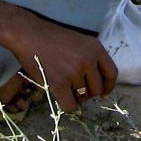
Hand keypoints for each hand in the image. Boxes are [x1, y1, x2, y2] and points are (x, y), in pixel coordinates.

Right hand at [0, 0, 117, 111]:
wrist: (29, 34)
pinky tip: (59, 96)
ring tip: (63, 85)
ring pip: (82, 98)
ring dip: (74, 96)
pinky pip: (70, 106)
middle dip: (88, 92)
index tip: (103, 92)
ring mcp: (74, 72)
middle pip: (97, 89)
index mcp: (96, 48)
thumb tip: (99, 82)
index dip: (108, 86)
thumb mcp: (80, 40)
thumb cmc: (52, 37)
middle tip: (76, 88)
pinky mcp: (59, 83)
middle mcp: (88, 60)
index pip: (112, 73)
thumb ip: (91, 57)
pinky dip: (66, 105)